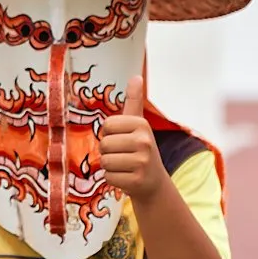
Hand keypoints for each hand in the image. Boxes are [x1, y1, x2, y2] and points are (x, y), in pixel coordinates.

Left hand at [99, 76, 165, 202]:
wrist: (153, 182)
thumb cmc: (140, 150)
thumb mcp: (138, 125)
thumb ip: (134, 101)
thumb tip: (136, 76)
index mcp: (142, 124)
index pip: (106, 125)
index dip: (109, 134)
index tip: (122, 140)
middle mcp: (145, 141)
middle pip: (103, 144)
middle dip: (108, 152)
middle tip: (124, 156)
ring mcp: (142, 162)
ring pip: (104, 162)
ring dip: (110, 166)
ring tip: (125, 166)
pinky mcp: (137, 181)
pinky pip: (108, 177)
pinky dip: (113, 179)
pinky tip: (127, 177)